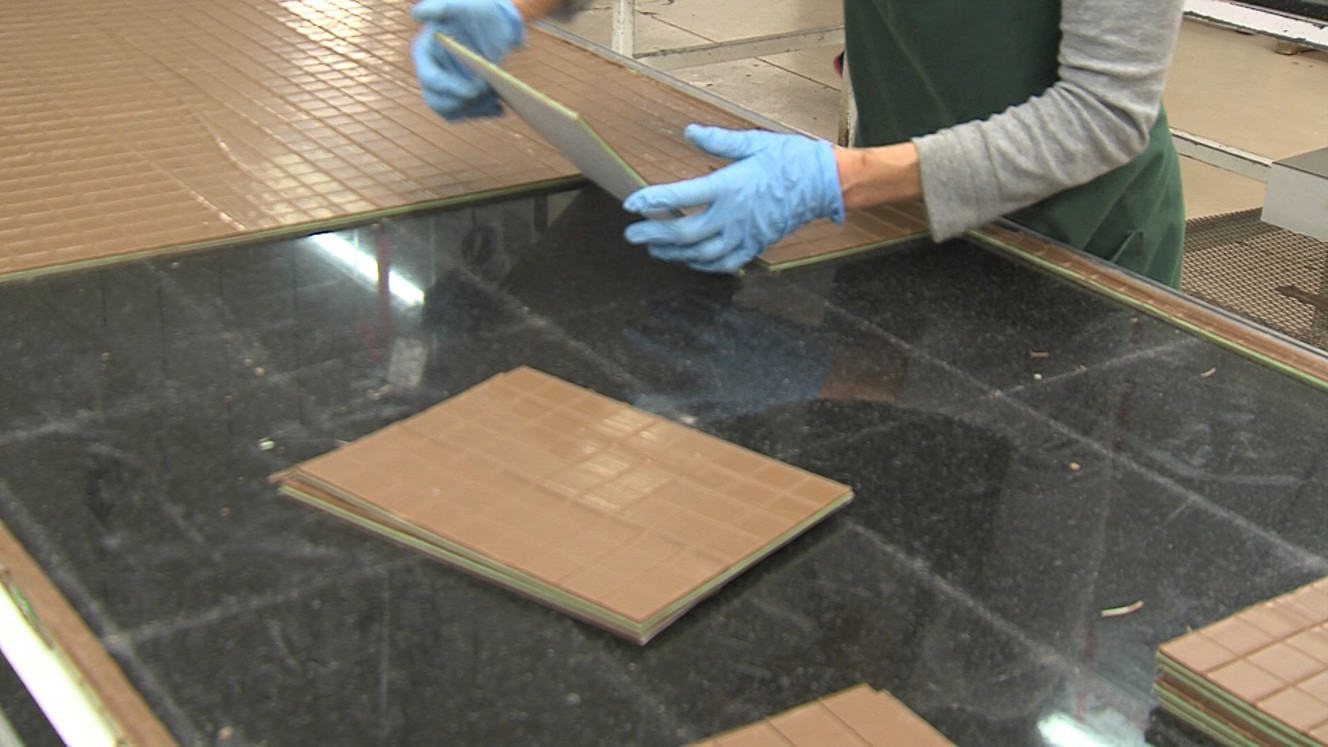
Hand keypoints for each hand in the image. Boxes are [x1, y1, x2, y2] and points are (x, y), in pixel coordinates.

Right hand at [410, 0, 524, 120]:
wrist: (494, 23)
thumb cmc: (474, 10)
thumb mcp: (459, 5)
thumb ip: (439, 7)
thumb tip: (417, 13)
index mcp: (424, 53)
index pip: (430, 78)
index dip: (450, 88)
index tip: (474, 90)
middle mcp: (429, 72)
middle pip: (437, 102)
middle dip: (464, 103)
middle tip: (488, 93)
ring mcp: (443, 87)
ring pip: (452, 112)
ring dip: (475, 110)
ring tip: (496, 97)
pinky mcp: (459, 95)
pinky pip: (465, 114)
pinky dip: (482, 113)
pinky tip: (500, 108)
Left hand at [622, 125, 844, 273]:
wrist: (825, 183)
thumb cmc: (790, 159)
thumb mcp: (753, 142)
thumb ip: (717, 141)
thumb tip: (689, 132)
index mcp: (730, 186)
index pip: (681, 196)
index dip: (653, 201)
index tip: (631, 204)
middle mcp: (734, 215)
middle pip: (685, 232)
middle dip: (654, 234)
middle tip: (631, 235)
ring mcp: (745, 234)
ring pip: (701, 253)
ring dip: (673, 253)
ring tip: (654, 248)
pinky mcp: (756, 245)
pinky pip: (724, 263)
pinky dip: (701, 265)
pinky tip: (687, 260)